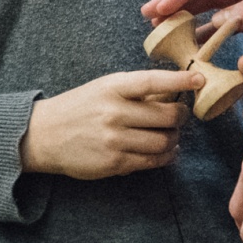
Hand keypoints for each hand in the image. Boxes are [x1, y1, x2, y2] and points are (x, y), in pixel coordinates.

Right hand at [19, 70, 201, 179]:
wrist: (43, 135)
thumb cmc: (79, 107)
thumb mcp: (103, 88)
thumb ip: (134, 90)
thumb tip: (173, 94)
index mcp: (112, 87)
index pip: (152, 81)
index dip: (179, 81)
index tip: (199, 79)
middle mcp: (114, 112)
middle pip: (166, 116)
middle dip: (181, 116)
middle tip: (181, 115)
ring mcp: (115, 140)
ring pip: (163, 141)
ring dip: (174, 139)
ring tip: (172, 135)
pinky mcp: (114, 163)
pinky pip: (151, 161)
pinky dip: (165, 156)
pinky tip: (166, 151)